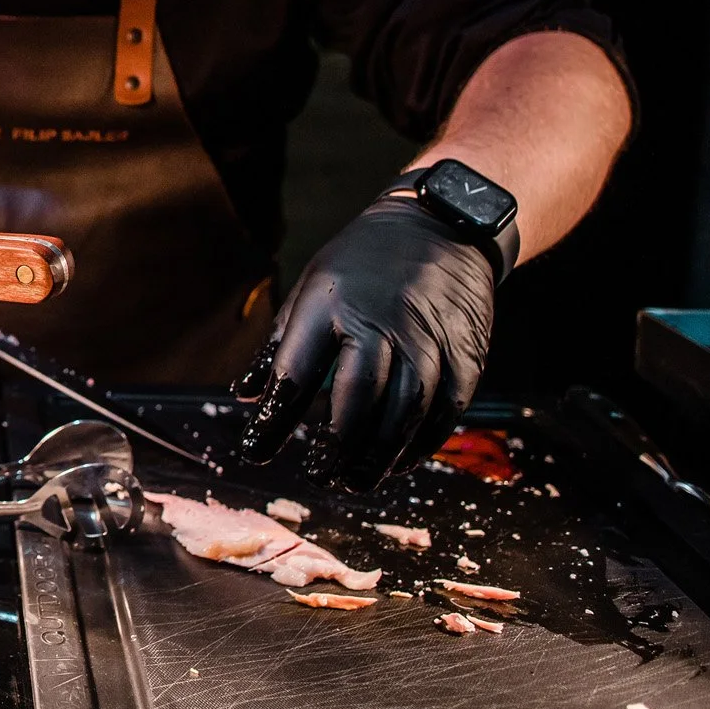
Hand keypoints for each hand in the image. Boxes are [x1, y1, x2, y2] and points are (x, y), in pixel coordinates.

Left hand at [233, 194, 494, 491]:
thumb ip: (280, 347)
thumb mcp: (310, 290)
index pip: (296, 372)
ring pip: (405, 412)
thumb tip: (244, 397)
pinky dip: (419, 444)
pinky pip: (444, 412)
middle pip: (358, 396)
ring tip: (353, 481)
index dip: (274, 418)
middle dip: (335, 444)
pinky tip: (397, 462)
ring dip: (378, 455)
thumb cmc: (362, 266)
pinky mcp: (465, 355)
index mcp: (331, 306)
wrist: (441, 228)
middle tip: (318, 476)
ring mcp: (429, 340)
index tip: (255, 451)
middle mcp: (382, 324)